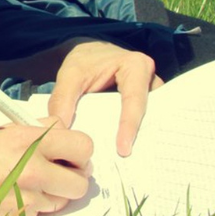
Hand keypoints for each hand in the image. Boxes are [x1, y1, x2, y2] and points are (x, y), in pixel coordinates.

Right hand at [0, 118, 92, 215]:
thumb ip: (35, 128)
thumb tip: (63, 128)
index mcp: (26, 140)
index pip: (83, 146)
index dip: (80, 152)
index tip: (72, 155)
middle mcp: (30, 170)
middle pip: (81, 182)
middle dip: (72, 180)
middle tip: (57, 176)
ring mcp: (25, 201)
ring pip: (61, 203)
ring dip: (50, 197)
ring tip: (23, 187)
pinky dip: (29, 213)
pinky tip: (7, 203)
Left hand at [47, 40, 162, 156]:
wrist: (91, 53)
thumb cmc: (84, 60)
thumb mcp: (70, 74)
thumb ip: (62, 98)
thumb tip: (62, 129)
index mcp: (136, 66)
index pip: (135, 100)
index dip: (129, 126)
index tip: (123, 150)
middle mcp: (150, 79)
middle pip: (149, 112)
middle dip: (142, 136)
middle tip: (131, 162)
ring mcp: (152, 93)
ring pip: (151, 119)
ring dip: (141, 138)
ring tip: (131, 162)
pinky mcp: (147, 103)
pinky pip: (145, 121)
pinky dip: (135, 135)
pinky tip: (123, 153)